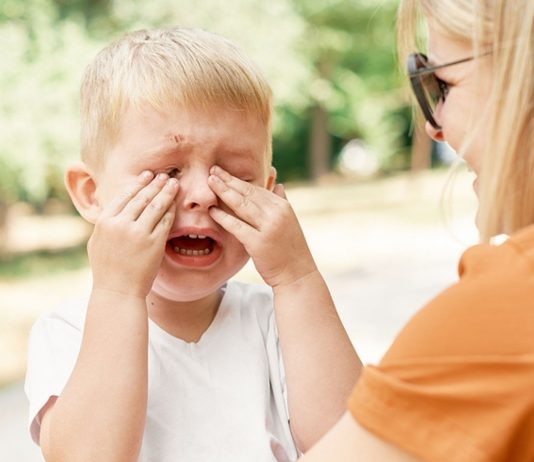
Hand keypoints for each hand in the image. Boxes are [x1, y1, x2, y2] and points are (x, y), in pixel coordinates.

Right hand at [88, 171, 178, 298]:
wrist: (117, 291)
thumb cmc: (106, 269)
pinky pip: (166, 221)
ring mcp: (138, 233)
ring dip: (166, 192)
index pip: (125, 196)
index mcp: (105, 221)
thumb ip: (106, 223)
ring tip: (174, 183)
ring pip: (156, 206)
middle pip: (142, 197)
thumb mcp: (97, 241)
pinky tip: (176, 203)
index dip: (138, 183)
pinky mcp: (154, 243)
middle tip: (164, 175)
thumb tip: (113, 207)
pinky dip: (171, 210)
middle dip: (155, 183)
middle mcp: (121, 224)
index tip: (147, 175)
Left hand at [207, 165, 316, 287]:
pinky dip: (223, 217)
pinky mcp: (258, 243)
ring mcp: (268, 227)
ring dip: (224, 192)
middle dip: (228, 180)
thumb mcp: (290, 222)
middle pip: (248, 192)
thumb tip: (278, 185)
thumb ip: (282, 202)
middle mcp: (277, 213)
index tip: (223, 172)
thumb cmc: (291, 250)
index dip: (238, 179)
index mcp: (283, 206)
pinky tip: (212, 210)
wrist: (298, 274)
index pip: (257, 188)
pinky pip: (237, 226)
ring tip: (209, 182)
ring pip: (241, 205)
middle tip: (212, 170)